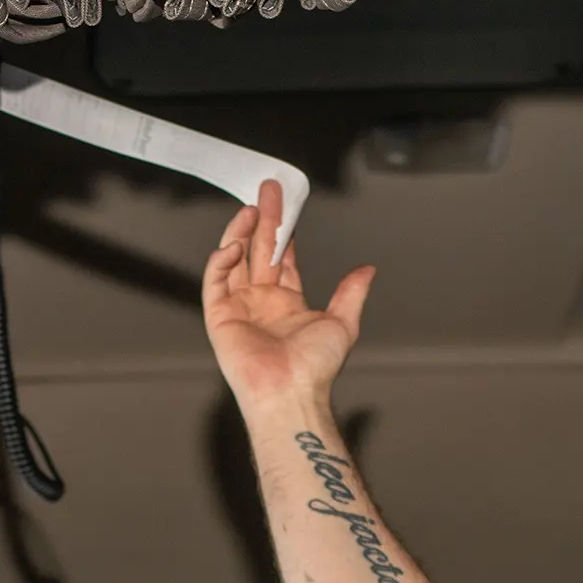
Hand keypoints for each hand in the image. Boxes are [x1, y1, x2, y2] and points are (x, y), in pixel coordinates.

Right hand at [203, 180, 373, 411]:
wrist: (292, 391)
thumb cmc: (315, 368)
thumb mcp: (343, 324)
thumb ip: (351, 293)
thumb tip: (367, 270)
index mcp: (287, 303)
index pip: (283, 259)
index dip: (285, 232)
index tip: (287, 206)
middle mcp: (261, 303)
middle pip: (259, 252)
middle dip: (263, 220)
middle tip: (268, 191)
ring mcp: (239, 309)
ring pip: (234, 261)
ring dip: (240, 233)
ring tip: (250, 209)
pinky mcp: (220, 318)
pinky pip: (215, 283)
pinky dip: (220, 262)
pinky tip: (233, 245)